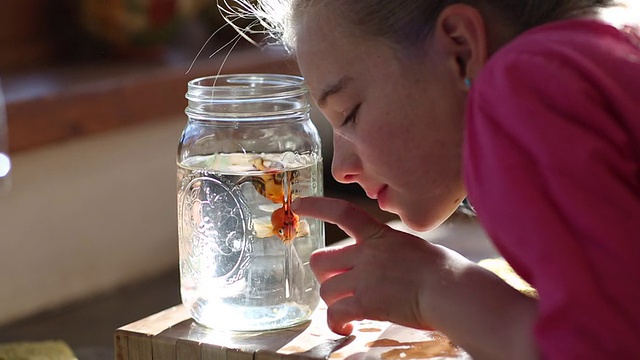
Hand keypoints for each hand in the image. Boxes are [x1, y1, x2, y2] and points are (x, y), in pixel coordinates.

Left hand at [293, 196, 459, 334]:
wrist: (451, 289)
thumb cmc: (445, 271)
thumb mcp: (412, 248)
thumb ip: (391, 252)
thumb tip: (388, 264)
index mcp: (379, 235)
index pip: (342, 212)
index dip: (317, 207)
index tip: (299, 205)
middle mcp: (366, 254)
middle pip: (321, 261)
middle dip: (324, 275)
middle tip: (338, 286)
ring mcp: (364, 277)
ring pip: (326, 290)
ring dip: (333, 303)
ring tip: (347, 314)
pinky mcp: (366, 302)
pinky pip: (335, 314)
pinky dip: (336, 324)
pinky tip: (347, 329)